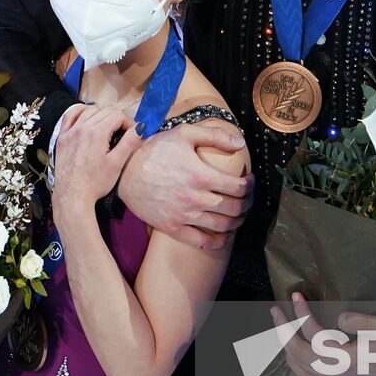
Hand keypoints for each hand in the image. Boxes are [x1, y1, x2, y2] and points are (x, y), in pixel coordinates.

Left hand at [52, 105, 142, 215]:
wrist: (72, 196)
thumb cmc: (96, 183)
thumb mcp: (116, 163)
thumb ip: (129, 142)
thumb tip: (141, 127)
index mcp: (96, 133)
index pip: (117, 115)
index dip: (128, 122)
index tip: (132, 133)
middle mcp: (82, 127)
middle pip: (104, 110)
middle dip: (117, 118)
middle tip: (122, 132)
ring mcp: (70, 131)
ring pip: (89, 110)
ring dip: (101, 114)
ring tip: (107, 127)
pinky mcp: (62, 137)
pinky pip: (70, 115)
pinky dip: (80, 112)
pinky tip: (86, 117)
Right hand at [117, 124, 252, 249]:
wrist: (124, 171)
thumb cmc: (154, 149)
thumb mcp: (184, 133)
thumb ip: (215, 136)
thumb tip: (240, 143)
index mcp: (201, 175)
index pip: (239, 187)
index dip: (251, 186)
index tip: (250, 181)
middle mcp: (195, 198)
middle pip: (234, 208)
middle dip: (248, 204)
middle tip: (248, 198)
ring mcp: (184, 215)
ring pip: (222, 226)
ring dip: (237, 221)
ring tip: (238, 214)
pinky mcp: (172, 227)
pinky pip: (202, 241)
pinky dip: (218, 241)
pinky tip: (224, 236)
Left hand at [270, 292, 375, 375]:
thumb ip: (363, 321)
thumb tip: (340, 320)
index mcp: (348, 359)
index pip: (315, 336)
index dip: (303, 315)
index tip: (297, 296)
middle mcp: (336, 373)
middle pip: (299, 352)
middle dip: (283, 329)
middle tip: (276, 309)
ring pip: (298, 366)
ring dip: (285, 344)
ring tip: (280, 324)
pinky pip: (304, 375)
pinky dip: (293, 360)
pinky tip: (291, 347)